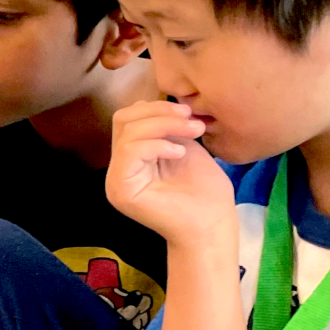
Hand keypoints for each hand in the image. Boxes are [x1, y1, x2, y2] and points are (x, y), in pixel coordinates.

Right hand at [106, 101, 234, 246]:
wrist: (212, 226)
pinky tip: (179, 153)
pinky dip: (156, 144)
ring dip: (163, 126)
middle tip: (190, 119)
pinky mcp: (121, 190)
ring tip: (193, 133)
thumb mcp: (183, 147)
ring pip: (127, 133)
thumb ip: (165, 129)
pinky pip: (130, 151)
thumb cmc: (205, 192)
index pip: (128, 119)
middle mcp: (118, 168)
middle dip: (158, 113)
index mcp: (131, 159)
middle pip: (122, 120)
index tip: (188, 113)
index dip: (155, 108)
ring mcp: (116, 180)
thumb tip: (151, 103)